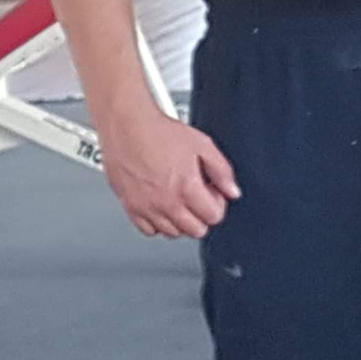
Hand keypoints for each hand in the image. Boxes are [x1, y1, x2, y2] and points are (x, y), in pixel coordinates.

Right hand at [100, 106, 240, 238]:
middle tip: (198, 194)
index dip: (217, 203)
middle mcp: (167, 204)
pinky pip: (149, 230)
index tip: (213, 192)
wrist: (127, 126)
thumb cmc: (160, 132)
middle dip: (202, 214)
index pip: (213, 217)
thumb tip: (232, 191)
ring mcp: (147, 209)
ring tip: (180, 196)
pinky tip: (161, 204)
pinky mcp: (131, 209)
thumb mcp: (202, 144)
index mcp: (187, 188)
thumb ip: (222, 170)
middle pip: (195, 230)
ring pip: (173, 233)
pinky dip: (158, 223)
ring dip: (181, 220)